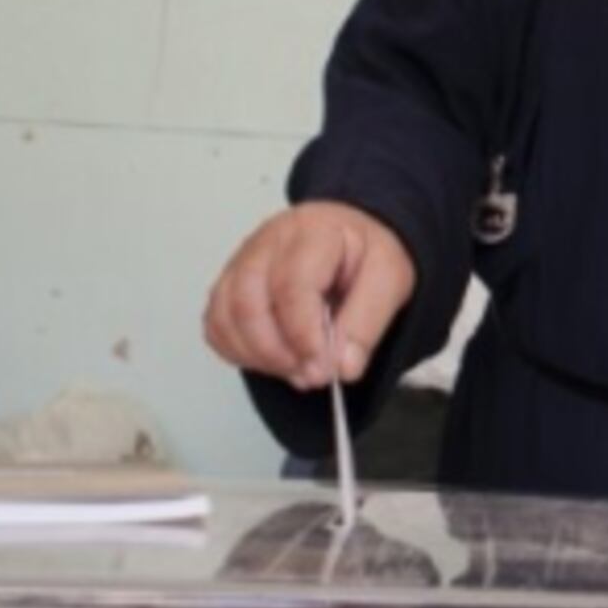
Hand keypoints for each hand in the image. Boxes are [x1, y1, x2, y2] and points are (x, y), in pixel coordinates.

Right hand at [205, 200, 416, 389]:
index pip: (291, 286)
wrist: (351, 237)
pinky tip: (274, 360)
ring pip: (225, 317)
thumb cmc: (365, 253)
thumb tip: (343, 367)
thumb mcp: (390, 279)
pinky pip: (217, 326)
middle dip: (278, 352)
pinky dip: (239, 352)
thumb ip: (367, 323)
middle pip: (247, 303)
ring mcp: (242, 263)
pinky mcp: (229, 285)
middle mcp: (268, 243)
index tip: (324, 368)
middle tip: (313, 375)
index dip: (303, 334)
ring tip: (298, 369)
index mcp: (313, 231)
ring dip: (259, 357)